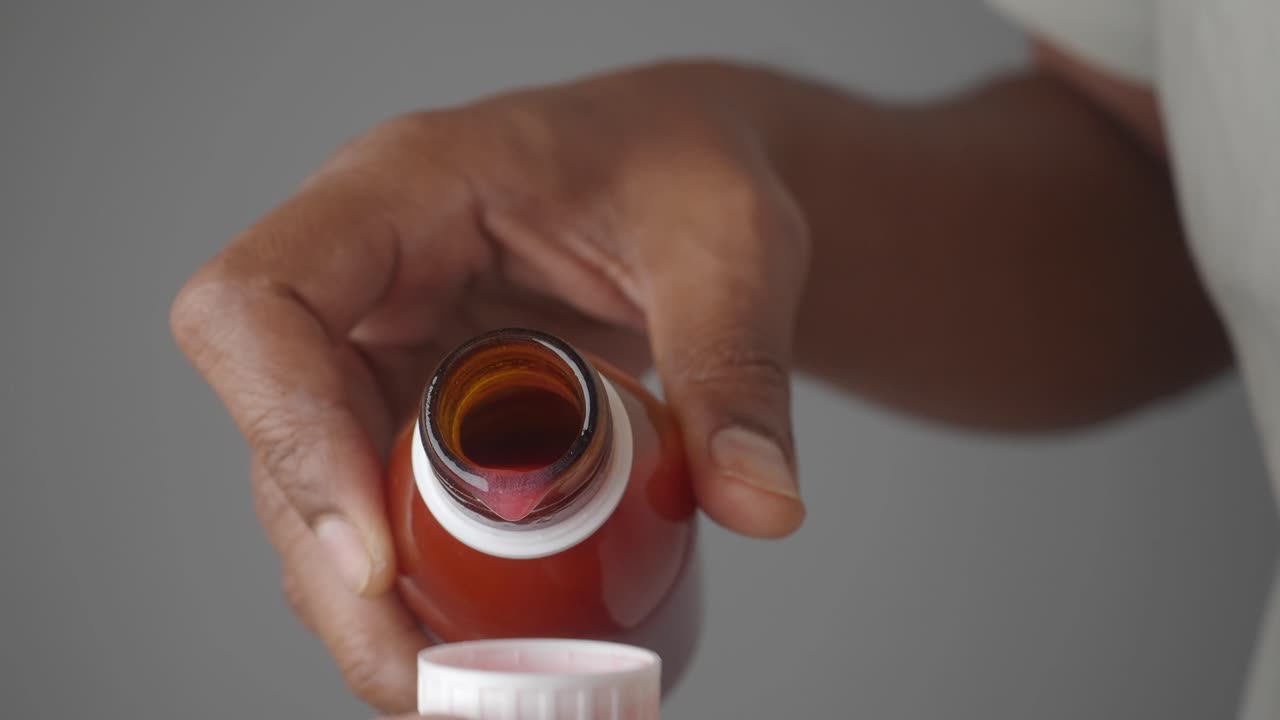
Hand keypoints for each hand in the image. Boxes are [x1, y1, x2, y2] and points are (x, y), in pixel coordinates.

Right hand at [171, 60, 807, 711]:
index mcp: (405, 189)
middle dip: (336, 570)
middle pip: (276, 428)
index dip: (288, 433)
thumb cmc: (688, 167)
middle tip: (426, 680)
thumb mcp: (728, 248)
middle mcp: (368, 272)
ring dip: (368, 599)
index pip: (263, 304)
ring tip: (455, 686)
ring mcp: (383, 339)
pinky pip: (378, 495)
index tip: (377, 555)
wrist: (686, 176)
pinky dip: (413, 580)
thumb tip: (762, 507)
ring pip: (315, 483)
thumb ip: (738, 368)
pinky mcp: (413, 398)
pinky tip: (471, 638)